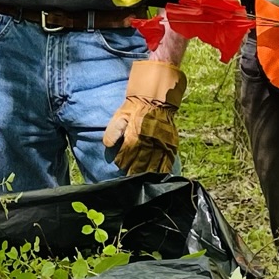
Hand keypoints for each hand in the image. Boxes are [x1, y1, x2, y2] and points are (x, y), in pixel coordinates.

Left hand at [103, 60, 186, 176]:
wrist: (155, 98)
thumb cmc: (134, 108)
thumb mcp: (120, 116)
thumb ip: (113, 130)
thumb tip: (108, 145)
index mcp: (134, 137)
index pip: (127, 156)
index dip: (124, 164)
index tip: (121, 169)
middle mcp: (148, 142)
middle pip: (141, 163)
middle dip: (135, 171)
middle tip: (132, 178)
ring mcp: (160, 144)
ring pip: (154, 164)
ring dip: (149, 173)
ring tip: (145, 180)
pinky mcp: (170, 143)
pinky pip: (168, 159)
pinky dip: (164, 168)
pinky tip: (161, 175)